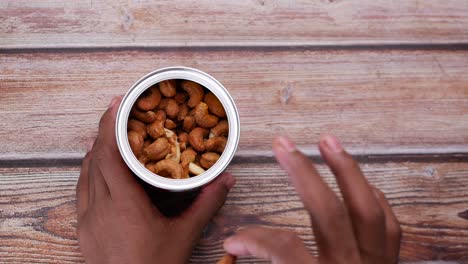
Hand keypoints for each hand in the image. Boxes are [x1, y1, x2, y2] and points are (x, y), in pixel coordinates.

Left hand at [76, 97, 235, 263]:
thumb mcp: (185, 236)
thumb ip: (206, 204)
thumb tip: (226, 179)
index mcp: (124, 206)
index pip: (109, 156)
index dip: (110, 126)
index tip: (117, 103)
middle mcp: (99, 208)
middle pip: (94, 159)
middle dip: (104, 131)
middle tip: (118, 112)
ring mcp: (87, 220)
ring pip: (84, 174)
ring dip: (95, 151)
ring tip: (109, 135)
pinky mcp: (83, 230)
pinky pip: (82, 191)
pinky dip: (90, 172)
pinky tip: (100, 170)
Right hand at [224, 136, 400, 263]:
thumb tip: (234, 247)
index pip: (283, 250)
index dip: (254, 238)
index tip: (233, 239)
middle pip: (328, 212)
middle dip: (302, 174)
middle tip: (283, 146)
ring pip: (367, 209)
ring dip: (347, 171)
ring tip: (328, 141)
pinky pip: (389, 225)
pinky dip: (374, 198)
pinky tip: (360, 182)